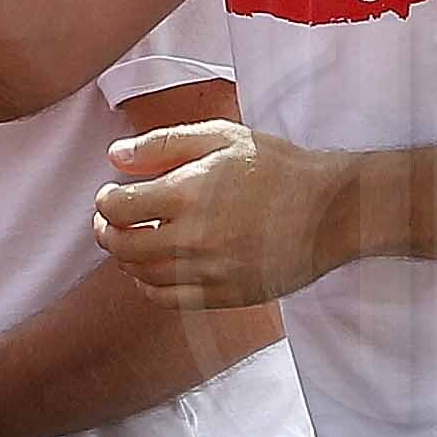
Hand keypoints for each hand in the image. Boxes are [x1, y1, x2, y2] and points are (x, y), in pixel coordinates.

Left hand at [92, 118, 356, 304]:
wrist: (331, 211)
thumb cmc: (278, 167)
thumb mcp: (222, 137)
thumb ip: (164, 144)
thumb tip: (115, 156)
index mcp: (188, 192)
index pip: (117, 207)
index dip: (105, 201)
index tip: (111, 194)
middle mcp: (193, 237)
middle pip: (122, 246)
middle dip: (107, 231)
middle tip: (109, 222)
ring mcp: (208, 271)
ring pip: (142, 275)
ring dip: (126, 259)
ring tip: (131, 242)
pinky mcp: (224, 295)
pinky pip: (168, 299)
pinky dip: (149, 286)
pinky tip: (152, 271)